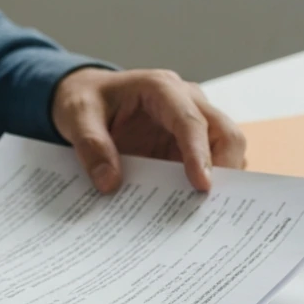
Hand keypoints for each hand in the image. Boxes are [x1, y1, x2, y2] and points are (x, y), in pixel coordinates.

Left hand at [51, 67, 246, 192]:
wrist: (87, 99)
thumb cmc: (86, 101)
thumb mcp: (77, 116)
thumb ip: (91, 146)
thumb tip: (109, 184)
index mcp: (161, 89)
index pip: (191, 120)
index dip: (199, 153)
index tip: (202, 185)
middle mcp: (187, 103)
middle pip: (226, 133)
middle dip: (225, 169)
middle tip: (212, 207)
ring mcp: (192, 126)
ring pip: (227, 151)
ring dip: (222, 182)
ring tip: (205, 215)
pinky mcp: (189, 148)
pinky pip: (210, 168)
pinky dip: (208, 188)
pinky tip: (191, 211)